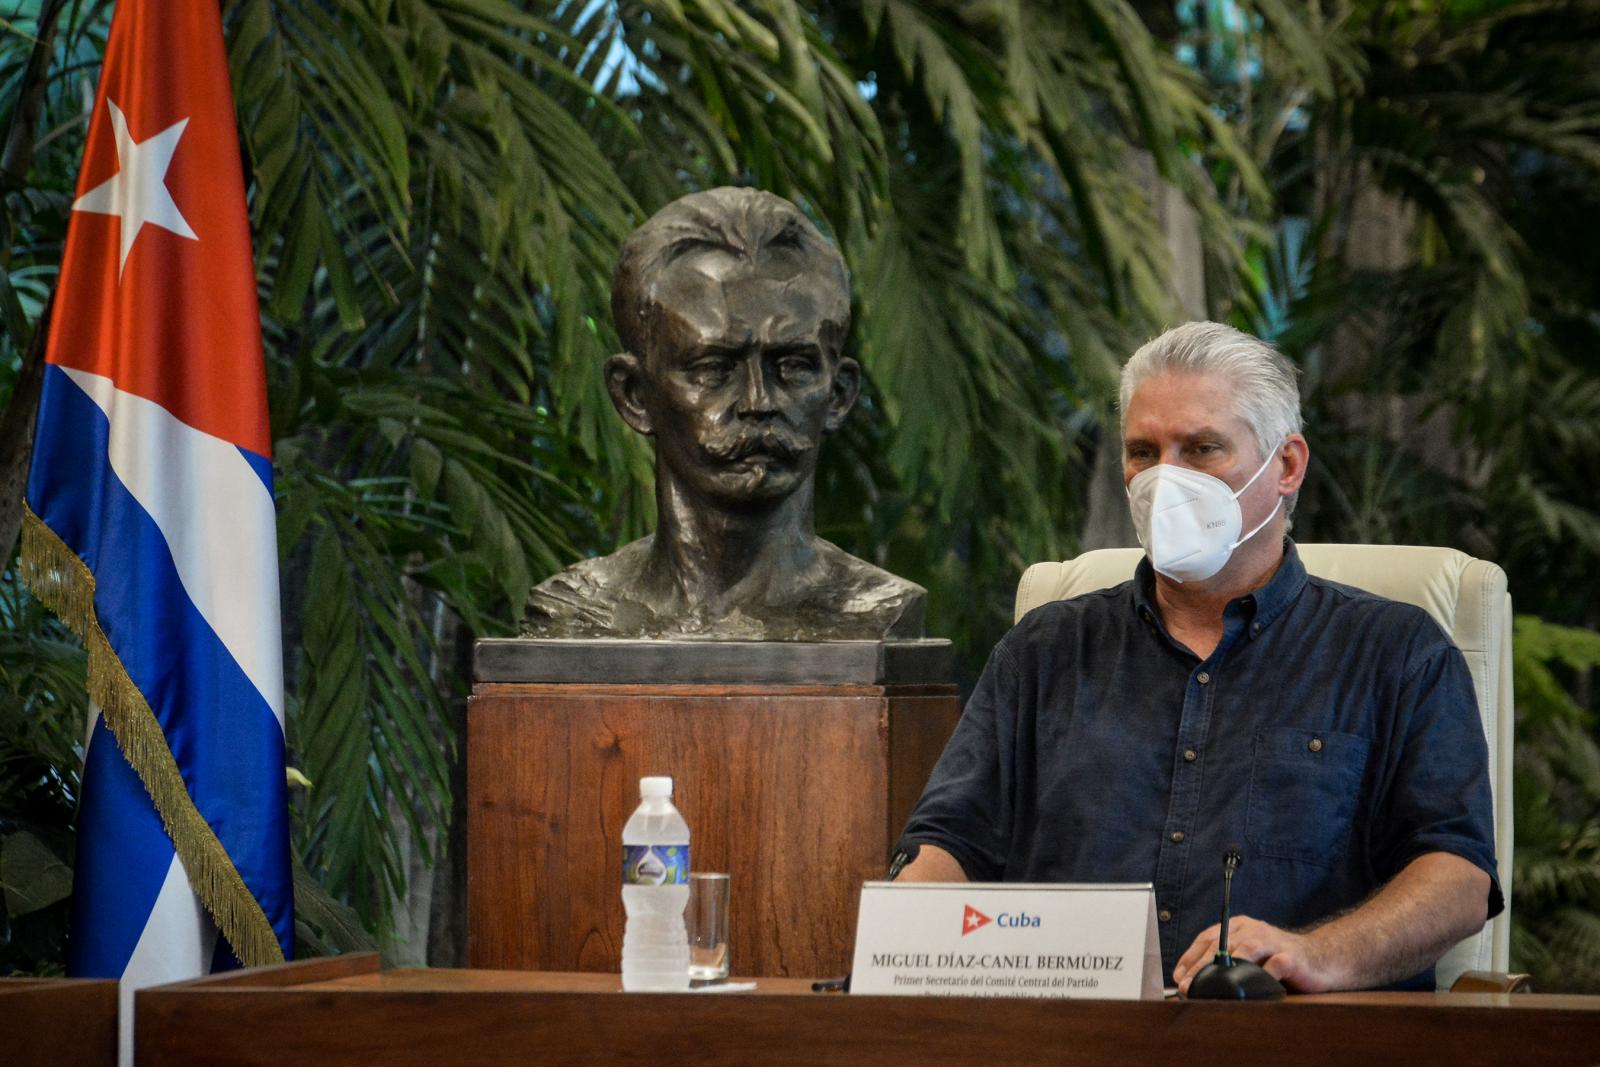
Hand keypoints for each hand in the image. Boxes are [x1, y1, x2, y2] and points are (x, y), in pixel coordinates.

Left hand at [1172, 915, 1343, 994]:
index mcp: (1240, 926)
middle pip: (1221, 944)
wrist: (1321, 958)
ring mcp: (1273, 941)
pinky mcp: (1291, 956)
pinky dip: (1262, 975)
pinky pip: (1274, 965)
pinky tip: (1251, 988)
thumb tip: (1193, 981)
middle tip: (1187, 985)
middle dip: (1200, 966)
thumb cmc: (1279, 959)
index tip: (1178, 976)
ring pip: (1245, 949)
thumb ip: (1226, 962)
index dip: (1190, 957)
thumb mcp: (1249, 956)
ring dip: (1225, 968)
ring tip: (1210, 985)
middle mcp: (1254, 929)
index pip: (1207, 937)